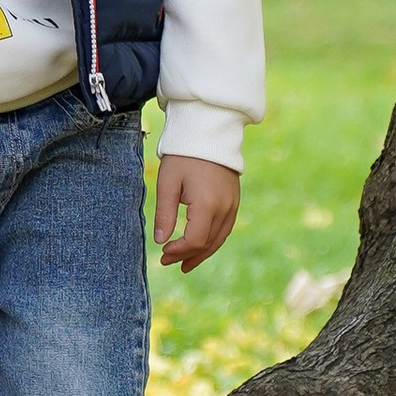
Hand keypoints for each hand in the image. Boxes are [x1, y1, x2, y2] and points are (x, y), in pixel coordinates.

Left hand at [153, 154, 239, 271]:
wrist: (209, 132)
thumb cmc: (184, 155)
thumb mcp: (168, 183)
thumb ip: (165, 214)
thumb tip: (160, 242)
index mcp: (208, 205)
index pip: (195, 241)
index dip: (178, 251)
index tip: (162, 252)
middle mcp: (225, 208)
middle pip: (208, 244)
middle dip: (188, 256)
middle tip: (168, 262)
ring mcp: (233, 205)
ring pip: (219, 239)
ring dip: (202, 253)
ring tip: (185, 263)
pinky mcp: (234, 201)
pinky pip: (225, 228)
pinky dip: (212, 240)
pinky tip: (201, 245)